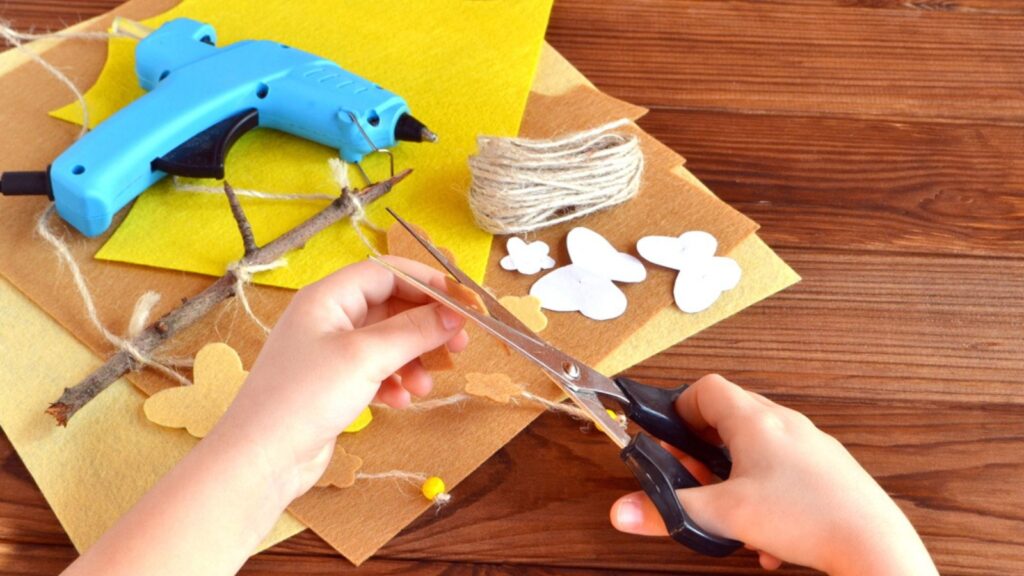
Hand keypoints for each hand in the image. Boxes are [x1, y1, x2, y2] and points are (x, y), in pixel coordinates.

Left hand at [214, 256, 467, 501]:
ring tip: (426, 385)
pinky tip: (400, 400)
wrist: (260, 459)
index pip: (388, 272)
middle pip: (392, 307)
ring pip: (388, 342)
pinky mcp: (333, 384)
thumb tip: (454, 312)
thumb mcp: (365, 357)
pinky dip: (395, 381)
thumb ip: (413, 331)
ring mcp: (330, 352)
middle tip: (459, 345)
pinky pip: (376, 371)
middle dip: (426, 326)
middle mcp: (328, 318)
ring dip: (413, 359)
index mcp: (327, 297)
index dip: (428, 284)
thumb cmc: (302, 397)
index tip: (463, 304)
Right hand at [609, 375, 936, 574]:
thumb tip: (624, 510)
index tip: (668, 438)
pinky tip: (765, 533)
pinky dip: (765, 494)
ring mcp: (811, 446)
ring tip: (728, 507)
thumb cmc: (807, 518)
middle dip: (703, 448)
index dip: (679, 408)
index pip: (706, 389)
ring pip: (757, 448)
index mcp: (756, 421)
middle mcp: (785, 424)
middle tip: (691, 476)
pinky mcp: (828, 472)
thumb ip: (670, 510)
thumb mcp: (724, 515)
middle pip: (730, 416)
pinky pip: (784, 471)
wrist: (873, 544)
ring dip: (734, 473)